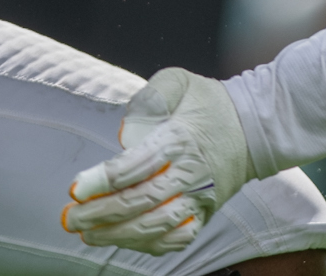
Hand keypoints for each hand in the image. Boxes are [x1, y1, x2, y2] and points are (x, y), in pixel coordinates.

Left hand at [62, 68, 251, 252]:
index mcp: (180, 139)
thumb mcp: (180, 81)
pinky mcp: (205, 214)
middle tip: (70, 217)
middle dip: (101, 213)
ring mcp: (199, 199)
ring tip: (88, 234)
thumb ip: (150, 96)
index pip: (136, 166)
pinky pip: (176, 239)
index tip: (76, 188)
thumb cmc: (209, 102)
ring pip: (156, 226)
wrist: (255, 127)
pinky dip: (148, 245)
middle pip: (141, 202)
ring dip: (118, 234)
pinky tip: (122, 240)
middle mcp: (190, 174)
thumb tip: (125, 131)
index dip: (103, 180)